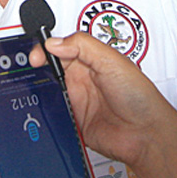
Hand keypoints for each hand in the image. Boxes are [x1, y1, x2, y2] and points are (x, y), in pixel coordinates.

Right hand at [31, 32, 176, 177]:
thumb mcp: (112, 61)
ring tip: (31, 86)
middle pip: (50, 68)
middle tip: (31, 71)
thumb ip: (83, 46)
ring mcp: (76, 101)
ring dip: (38, 88)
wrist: (145, 135)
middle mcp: (81, 79)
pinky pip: (50, 114)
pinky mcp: (72, 122)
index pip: (61, 47)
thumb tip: (54, 43)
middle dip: (37, 67)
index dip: (46, 49)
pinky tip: (39, 107)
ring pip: (47, 90)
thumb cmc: (139, 97)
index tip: (37, 55)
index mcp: (91, 60)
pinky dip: (43, 111)